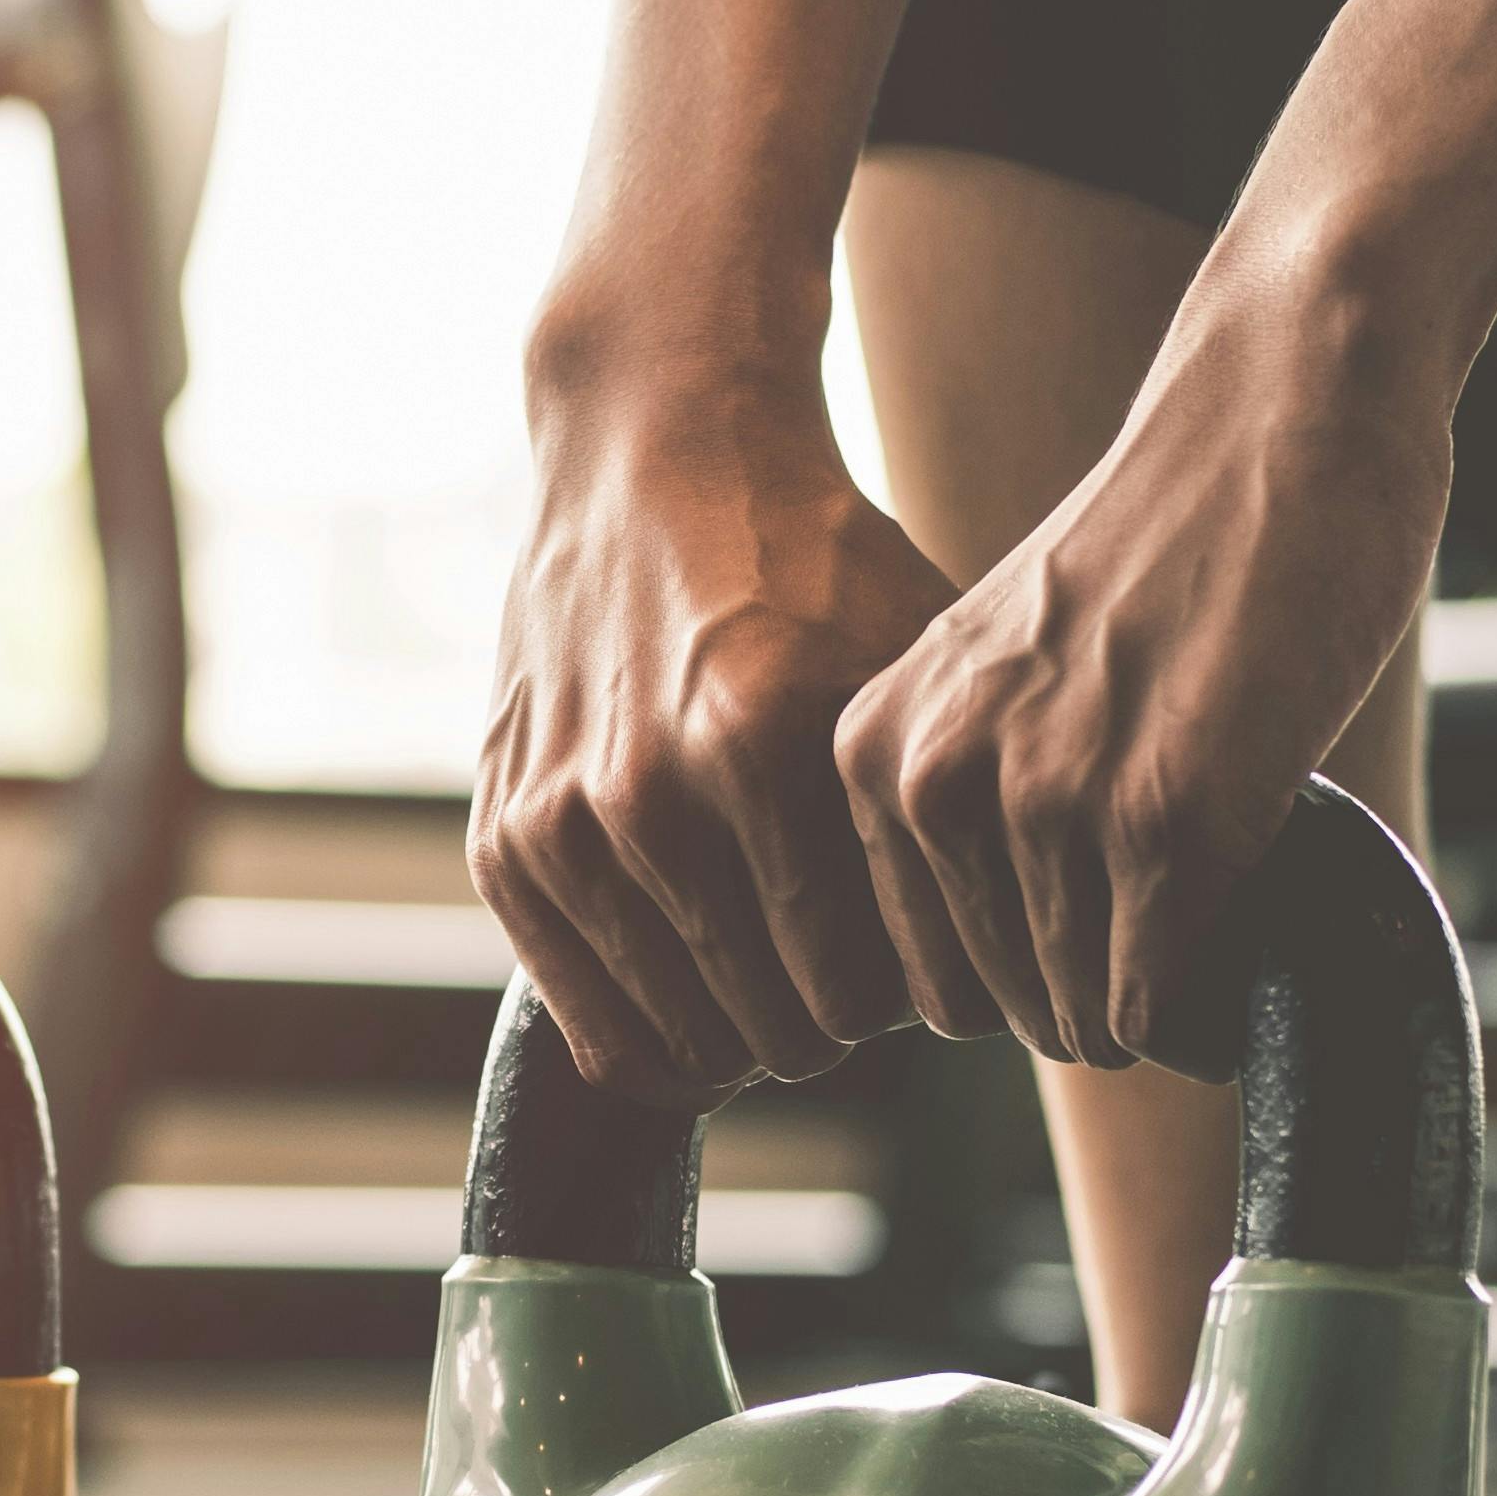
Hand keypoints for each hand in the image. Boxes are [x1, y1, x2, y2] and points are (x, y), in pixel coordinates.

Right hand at [475, 384, 953, 1095]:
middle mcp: (648, 790)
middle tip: (854, 970)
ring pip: (684, 1046)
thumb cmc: (813, 561)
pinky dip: (662, 1031)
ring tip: (784, 967)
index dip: (911, 1001)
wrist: (653, 450)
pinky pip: (596, 1030)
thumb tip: (993, 976)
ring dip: (749, 1028)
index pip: (862, 995)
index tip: (921, 961)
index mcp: (764, 741)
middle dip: (834, 1020)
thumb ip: (945, 811)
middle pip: (779, 1032)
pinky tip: (708, 982)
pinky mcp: (502, 842)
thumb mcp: (912, 661)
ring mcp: (562, 822)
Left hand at [834, 305, 1455, 1066]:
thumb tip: (1000, 969)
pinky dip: (1208, 1000)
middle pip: (1000, 1008)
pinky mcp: (1167, 820)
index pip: (920, 971)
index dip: (1017, 971)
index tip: (1092, 917)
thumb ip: (968, 790)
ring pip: (1082, 1017)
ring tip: (1212, 901)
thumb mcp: (1000, 671)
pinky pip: (1158, 1001)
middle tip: (1168, 916)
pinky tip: (1242, 928)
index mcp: (876, 749)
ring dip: (1155, 993)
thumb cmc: (1168, 547)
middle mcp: (936, 781)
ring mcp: (1046, 804)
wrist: (1283, 412)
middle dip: (1088, 991)